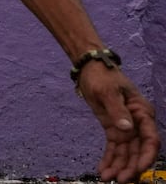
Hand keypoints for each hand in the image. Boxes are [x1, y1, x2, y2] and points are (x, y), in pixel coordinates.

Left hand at [77, 64, 159, 181]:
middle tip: (120, 180)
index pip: (150, 139)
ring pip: (126, 152)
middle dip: (131, 167)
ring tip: (108, 178)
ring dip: (119, 166)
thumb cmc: (102, 76)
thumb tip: (127, 129)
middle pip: (138, 150)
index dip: (146, 156)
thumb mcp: (107, 91)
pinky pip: (114, 148)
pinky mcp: (114, 130)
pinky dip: (109, 159)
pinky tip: (103, 170)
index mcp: (142, 113)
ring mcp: (126, 128)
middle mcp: (138, 123)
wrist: (90, 68)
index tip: (139, 169)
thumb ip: (117, 110)